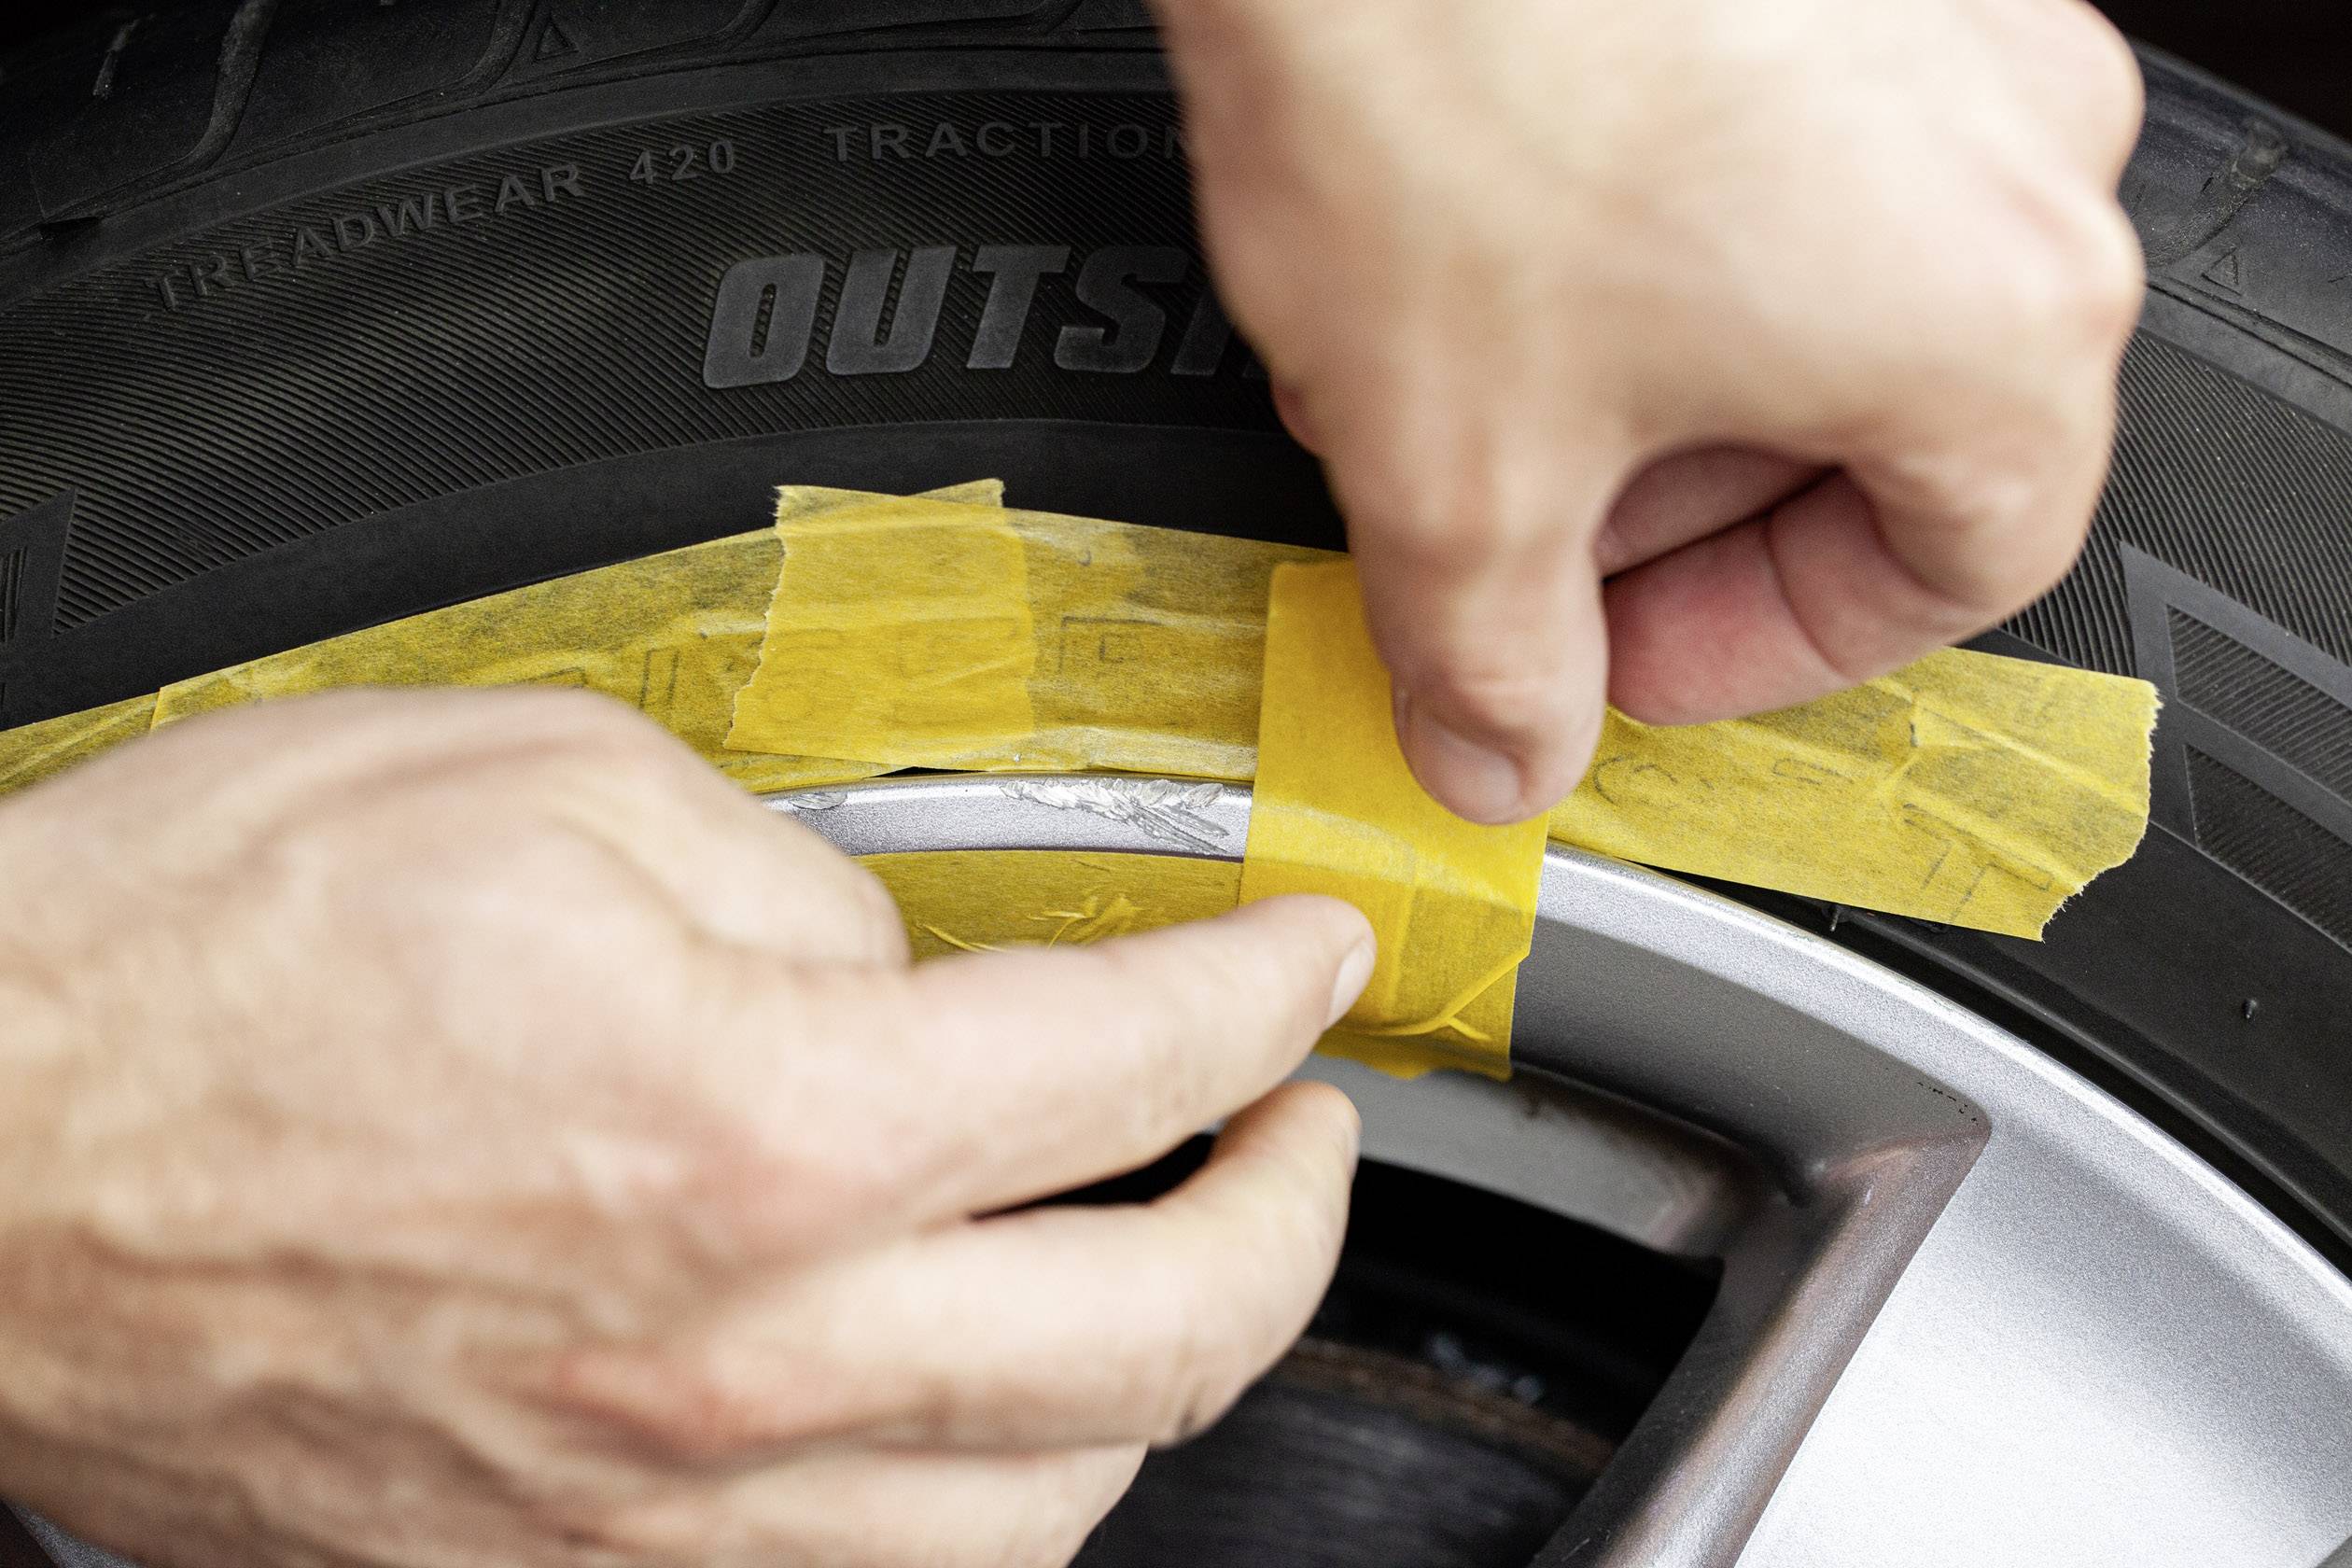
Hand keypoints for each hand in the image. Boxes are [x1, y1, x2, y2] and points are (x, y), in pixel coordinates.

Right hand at [0, 690, 1373, 1567]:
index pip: (1131, 1058)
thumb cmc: (192, 967)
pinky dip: (986, 1500)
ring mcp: (664, 1508)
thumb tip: (909, 964)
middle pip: (1167, 1333)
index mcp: (759, 1125)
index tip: (1311, 959)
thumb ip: (797, 880)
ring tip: (1174, 1269)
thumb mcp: (546, 785)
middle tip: (1312, 1130)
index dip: (1266, 991)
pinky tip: (985, 1414)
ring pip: (1049, 1505)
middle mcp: (742, 1354)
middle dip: (1295, 1213)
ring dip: (1164, 1379)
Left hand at [1155, 0, 2144, 821]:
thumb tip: (1502, 746)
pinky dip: (1633, 252)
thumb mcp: (1457, 466)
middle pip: (1876, 431)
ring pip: (1806, 291)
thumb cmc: (1451, 64)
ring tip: (1464, 394)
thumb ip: (1495, 660)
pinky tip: (1483, 266)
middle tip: (1525, 551)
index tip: (1633, 667)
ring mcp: (1927, 23)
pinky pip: (1761, 160)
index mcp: (1993, 315)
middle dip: (1670, 523)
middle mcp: (2008, 148)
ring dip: (1639, 388)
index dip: (1766, 653)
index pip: (1951, 574)